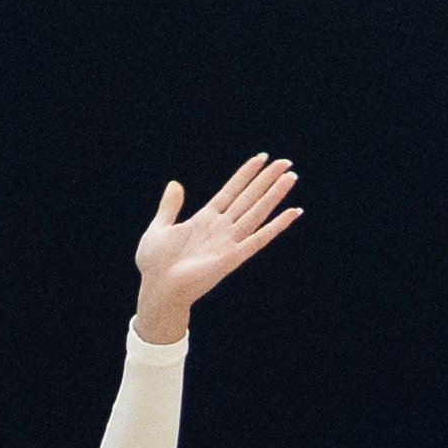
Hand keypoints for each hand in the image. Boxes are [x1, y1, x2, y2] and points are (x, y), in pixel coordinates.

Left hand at [130, 154, 303, 341]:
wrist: (157, 289)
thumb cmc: (155, 263)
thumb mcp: (159, 227)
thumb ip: (170, 206)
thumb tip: (175, 184)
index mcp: (205, 219)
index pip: (231, 190)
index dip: (246, 174)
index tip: (262, 158)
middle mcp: (221, 228)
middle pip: (250, 198)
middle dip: (268, 179)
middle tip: (286, 162)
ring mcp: (229, 242)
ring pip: (257, 212)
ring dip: (275, 195)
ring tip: (291, 177)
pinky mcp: (232, 257)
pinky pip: (259, 239)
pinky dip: (276, 226)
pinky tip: (292, 213)